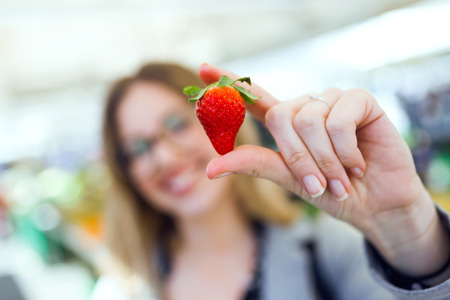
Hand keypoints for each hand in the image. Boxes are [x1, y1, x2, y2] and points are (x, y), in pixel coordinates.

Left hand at [199, 63, 449, 279]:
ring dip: (325, 159)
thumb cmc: (332, 191)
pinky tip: (358, 162)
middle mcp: (307, 108)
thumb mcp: (290, 179)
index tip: (203, 69)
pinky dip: (345, 149)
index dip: (231, 84)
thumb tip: (210, 167)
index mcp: (287, 124)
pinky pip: (338, 118)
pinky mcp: (359, 100)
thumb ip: (255, 165)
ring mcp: (332, 100)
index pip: (255, 99)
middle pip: (280, 116)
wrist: (375, 205)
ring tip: (342, 177)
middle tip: (318, 184)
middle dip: (297, 158)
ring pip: (308, 119)